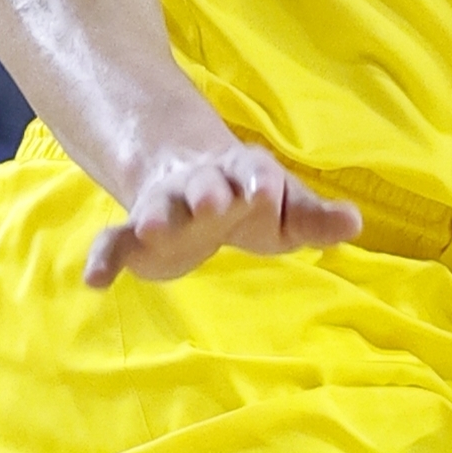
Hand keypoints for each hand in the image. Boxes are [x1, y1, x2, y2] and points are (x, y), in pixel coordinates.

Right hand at [84, 142, 361, 287]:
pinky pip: (113, 242)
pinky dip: (102, 258)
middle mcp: (203, 185)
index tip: (269, 192)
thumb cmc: (253, 200)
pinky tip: (95, 280)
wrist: (197, 186)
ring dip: (156, 215)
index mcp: (244, 175)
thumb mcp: (287, 210)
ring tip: (151, 227)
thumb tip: (356, 223)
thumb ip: (315, 218)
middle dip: (209, 192)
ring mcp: (166, 207)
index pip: (255, 172)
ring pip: (158, 207)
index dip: (262, 182)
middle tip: (213, 203)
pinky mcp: (135, 237)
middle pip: (205, 185)